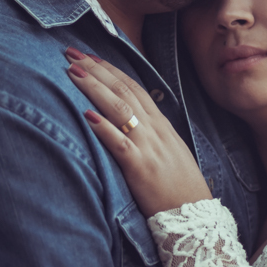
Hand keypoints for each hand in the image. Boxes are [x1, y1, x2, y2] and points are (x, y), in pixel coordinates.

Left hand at [65, 51, 210, 215]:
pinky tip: (87, 115)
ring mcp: (149, 147)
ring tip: (72, 72)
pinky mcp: (141, 168)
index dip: (111, 69)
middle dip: (96, 70)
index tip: (90, 55)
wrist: (194, 214)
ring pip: (120, 110)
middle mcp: (155, 130)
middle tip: (72, 52)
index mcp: (161, 125)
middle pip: (124, 91)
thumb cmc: (178, 186)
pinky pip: (121, 144)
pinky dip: (104, 128)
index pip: (134, 87)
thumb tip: (128, 121)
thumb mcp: (168, 151)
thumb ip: (150, 134)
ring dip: (95, 88)